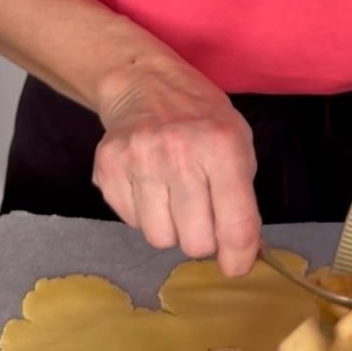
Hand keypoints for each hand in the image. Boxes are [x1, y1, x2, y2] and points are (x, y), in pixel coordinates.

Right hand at [92, 63, 260, 275]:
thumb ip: (243, 199)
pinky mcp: (107, 168)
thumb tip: (244, 253)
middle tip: (204, 219)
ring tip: (176, 199)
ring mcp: (138, 159)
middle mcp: (179, 153)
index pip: (235, 224)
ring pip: (160, 238)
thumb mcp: (239, 146)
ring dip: (172, 229)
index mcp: (222, 147)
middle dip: (204, 240)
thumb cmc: (204, 120)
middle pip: (194, 242)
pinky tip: (152, 187)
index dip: (239, 256)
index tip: (237, 266)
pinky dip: (145, 214)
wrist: (148, 85)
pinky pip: (132, 222)